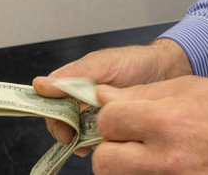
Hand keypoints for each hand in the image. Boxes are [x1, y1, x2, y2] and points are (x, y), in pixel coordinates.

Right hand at [33, 39, 191, 152]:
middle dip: (71, 134)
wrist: (166, 71)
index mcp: (74, 85)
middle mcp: (82, 103)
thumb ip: (73, 75)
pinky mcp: (114, 128)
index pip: (52, 107)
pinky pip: (101, 142)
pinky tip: (114, 143)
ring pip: (81, 137)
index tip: (64, 128)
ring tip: (104, 140)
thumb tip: (40, 84)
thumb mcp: (102, 64)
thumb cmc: (135, 62)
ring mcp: (97, 117)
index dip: (54, 119)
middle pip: (63, 126)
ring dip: (87, 142)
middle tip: (84, 139)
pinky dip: (104, 145)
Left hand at [91, 76, 207, 174]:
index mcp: (165, 121)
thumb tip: (104, 97)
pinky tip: (168, 167)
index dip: (112, 116)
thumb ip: (142, 94)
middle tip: (129, 141)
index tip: (122, 117)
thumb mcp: (189, 87)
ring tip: (150, 154)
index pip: (108, 121)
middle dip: (112, 148)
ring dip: (128, 167)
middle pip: (105, 161)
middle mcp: (166, 159)